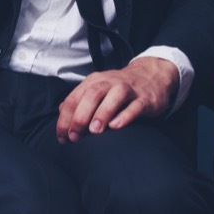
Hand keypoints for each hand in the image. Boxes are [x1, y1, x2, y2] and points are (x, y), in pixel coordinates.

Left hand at [56, 57, 179, 143]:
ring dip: (102, 113)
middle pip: (91, 95)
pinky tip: (116, 126)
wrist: (152, 76)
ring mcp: (128, 89)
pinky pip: (135, 106)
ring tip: (95, 131)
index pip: (73, 99)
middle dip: (80, 117)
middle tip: (75, 136)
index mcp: (93, 82)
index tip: (63, 137)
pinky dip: (125, 115)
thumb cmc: (118, 88)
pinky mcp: (145, 99)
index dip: (65, 119)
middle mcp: (109, 83)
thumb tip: (61, 114)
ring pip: (113, 97)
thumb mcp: (97, 90)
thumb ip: (79, 101)